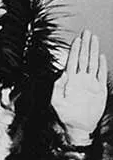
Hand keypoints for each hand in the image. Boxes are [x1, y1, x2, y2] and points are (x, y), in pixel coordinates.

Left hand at [51, 30, 106, 145]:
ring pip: (93, 63)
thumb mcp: (56, 102)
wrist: (78, 127)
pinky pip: (101, 75)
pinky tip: (101, 56)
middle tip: (87, 32)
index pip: (73, 61)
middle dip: (85, 44)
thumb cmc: (65, 116)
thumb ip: (58, 88)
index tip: (77, 39)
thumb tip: (62, 73)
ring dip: (93, 51)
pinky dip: (102, 66)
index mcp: (70, 80)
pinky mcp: (99, 90)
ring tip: (94, 39)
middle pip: (84, 58)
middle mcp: (80, 79)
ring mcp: (90, 83)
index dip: (75, 49)